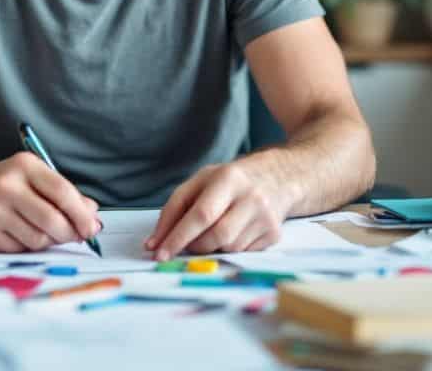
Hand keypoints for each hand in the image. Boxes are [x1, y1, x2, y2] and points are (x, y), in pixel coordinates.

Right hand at [0, 152, 100, 252]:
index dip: (81, 214)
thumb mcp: (37, 177)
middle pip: (51, 219)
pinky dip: (30, 246)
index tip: (92, 227)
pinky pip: (21, 249)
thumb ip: (66, 194)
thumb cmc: (10, 182)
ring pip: (38, 239)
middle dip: (70, 233)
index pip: (61, 192)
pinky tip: (23, 232)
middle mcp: (6, 186)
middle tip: (76, 236)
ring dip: (50, 241)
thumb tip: (92, 215)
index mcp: (25, 166)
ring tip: (45, 230)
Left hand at [145, 162, 288, 260]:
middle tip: (187, 242)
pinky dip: (229, 248)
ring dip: (212, 247)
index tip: (160, 254)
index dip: (178, 237)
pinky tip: (234, 230)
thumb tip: (154, 243)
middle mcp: (251, 198)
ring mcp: (266, 218)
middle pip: (215, 236)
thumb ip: (173, 209)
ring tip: (215, 229)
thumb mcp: (200, 182)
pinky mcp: (273, 235)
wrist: (277, 177)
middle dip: (194, 245)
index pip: (201, 215)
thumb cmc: (231, 180)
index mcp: (229, 179)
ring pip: (228, 248)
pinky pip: (242, 253)